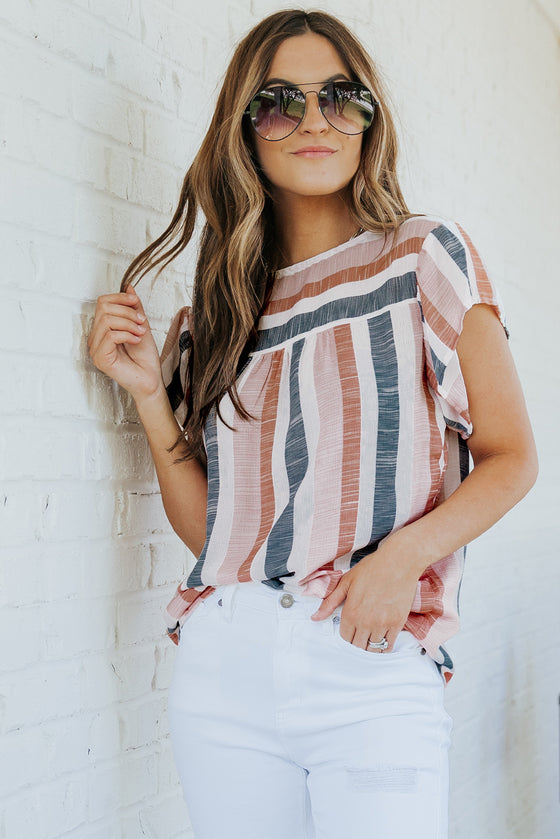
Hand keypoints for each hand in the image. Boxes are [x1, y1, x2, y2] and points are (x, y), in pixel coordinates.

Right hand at [87, 285, 163, 401]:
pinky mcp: (100, 359)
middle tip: (141, 322)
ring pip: (106, 321)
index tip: (136, 302)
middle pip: (103, 308)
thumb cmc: (145, 358)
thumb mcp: (141, 325)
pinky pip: (110, 336)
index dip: (119, 298)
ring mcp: (96, 349)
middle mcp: (96, 338)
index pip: (102, 302)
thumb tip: (129, 287)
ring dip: (128, 323)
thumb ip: (133, 308)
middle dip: (126, 311)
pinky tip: (136, 340)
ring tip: (140, 332)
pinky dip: (126, 335)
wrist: (151, 380)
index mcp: (103, 329)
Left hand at [310, 539, 422, 652]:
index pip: (344, 637)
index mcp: (351, 612)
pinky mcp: (397, 623)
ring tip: (370, 638)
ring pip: (373, 648)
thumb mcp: (346, 582)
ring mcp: (382, 624)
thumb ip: (330, 602)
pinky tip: (382, 639)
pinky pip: (389, 645)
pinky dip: (384, 646)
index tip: (349, 631)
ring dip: (370, 646)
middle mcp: (365, 621)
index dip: (346, 636)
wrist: (399, 562)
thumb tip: (314, 617)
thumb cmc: (372, 568)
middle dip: (357, 643)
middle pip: (358, 646)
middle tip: (359, 635)